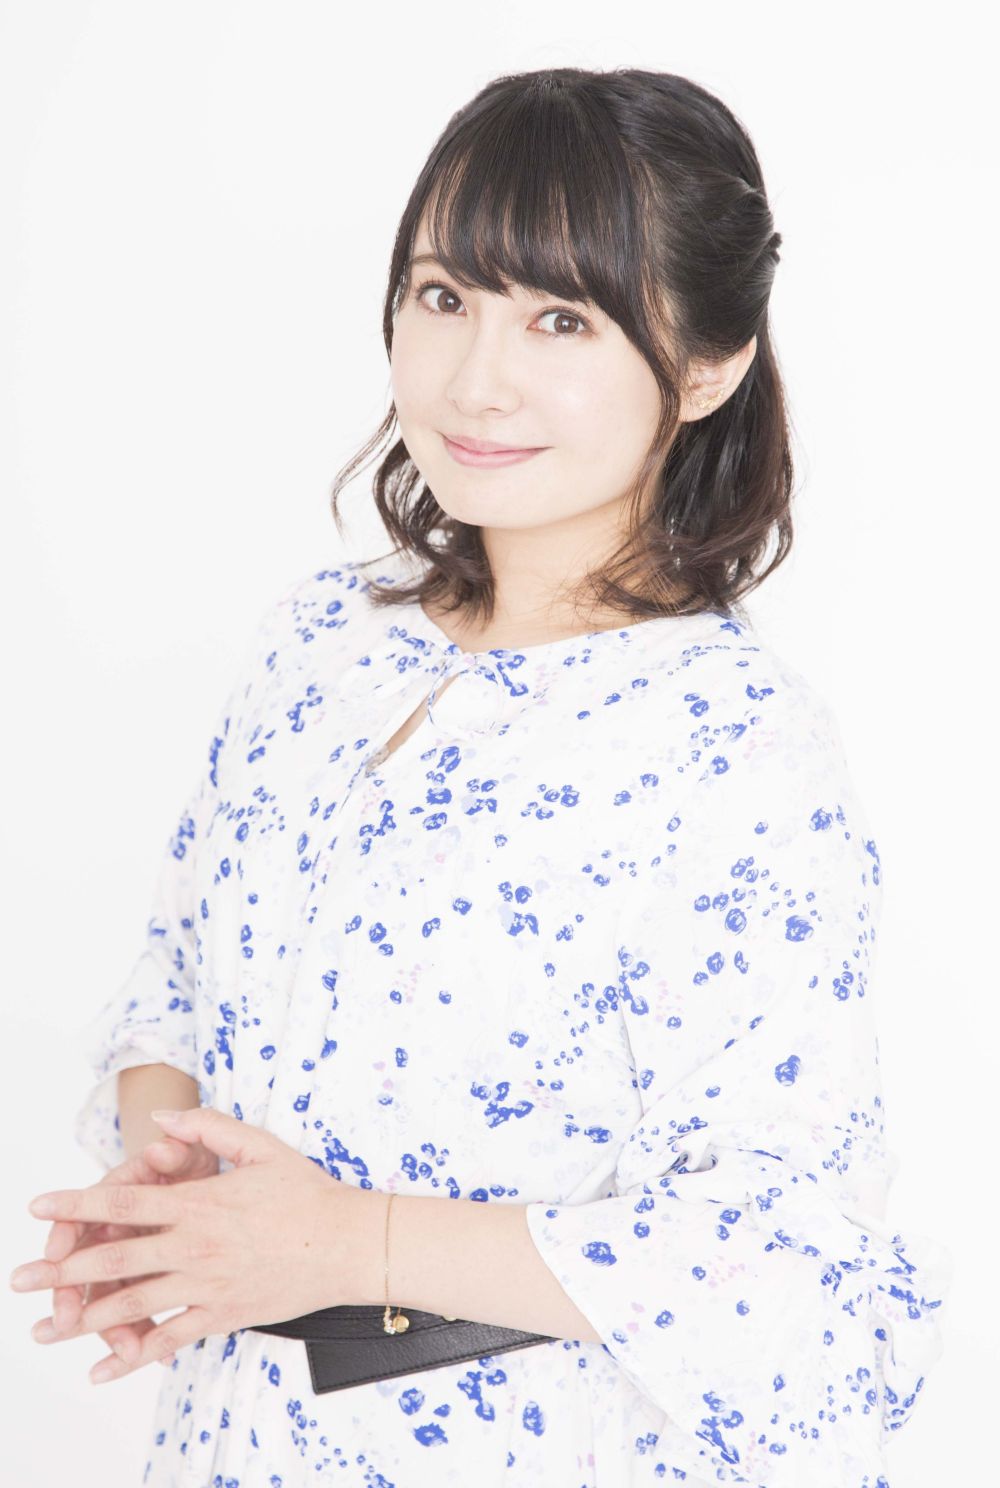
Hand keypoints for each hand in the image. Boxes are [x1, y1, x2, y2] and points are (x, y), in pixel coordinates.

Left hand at [11, 1107, 383, 1385]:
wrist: (345, 1244)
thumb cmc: (306, 1192)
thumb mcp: (260, 1145)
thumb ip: (209, 1128)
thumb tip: (163, 1120)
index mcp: (199, 1203)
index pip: (125, 1202)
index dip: (77, 1203)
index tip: (39, 1204)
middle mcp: (194, 1246)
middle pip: (115, 1259)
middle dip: (61, 1270)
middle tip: (20, 1279)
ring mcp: (205, 1286)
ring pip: (133, 1304)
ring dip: (83, 1318)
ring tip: (44, 1329)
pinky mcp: (221, 1315)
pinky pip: (169, 1341)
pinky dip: (132, 1358)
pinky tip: (101, 1370)